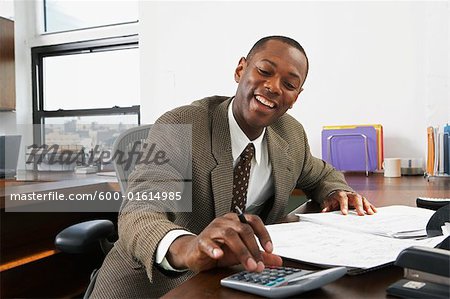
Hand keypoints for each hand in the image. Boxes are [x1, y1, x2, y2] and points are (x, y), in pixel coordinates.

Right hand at [166, 213, 281, 272]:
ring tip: (248, 264)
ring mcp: (213, 229)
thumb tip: (277, 260)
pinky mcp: (202, 240)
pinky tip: (219, 255)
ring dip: (241, 251)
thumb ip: (259, 255)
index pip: (253, 221)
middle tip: (259, 264)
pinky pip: (208, 242)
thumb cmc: (219, 248)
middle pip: (243, 229)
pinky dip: (214, 248)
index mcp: (237, 221)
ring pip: (229, 234)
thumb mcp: (242, 252)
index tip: (270, 249)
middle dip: (253, 248)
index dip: (263, 233)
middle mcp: (225, 222)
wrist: (195, 252)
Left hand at [321, 190, 376, 215]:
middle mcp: (350, 194)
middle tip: (361, 214)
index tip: (345, 213)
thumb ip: (326, 207)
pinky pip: (367, 202)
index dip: (344, 205)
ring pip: (363, 199)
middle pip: (356, 197)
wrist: (337, 194)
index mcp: (340, 194)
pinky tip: (374, 211)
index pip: (343, 198)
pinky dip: (371, 206)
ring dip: (367, 206)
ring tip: (370, 213)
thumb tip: (324, 212)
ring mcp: (356, 196)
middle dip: (359, 206)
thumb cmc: (333, 200)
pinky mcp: (361, 200)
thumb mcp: (328, 202)